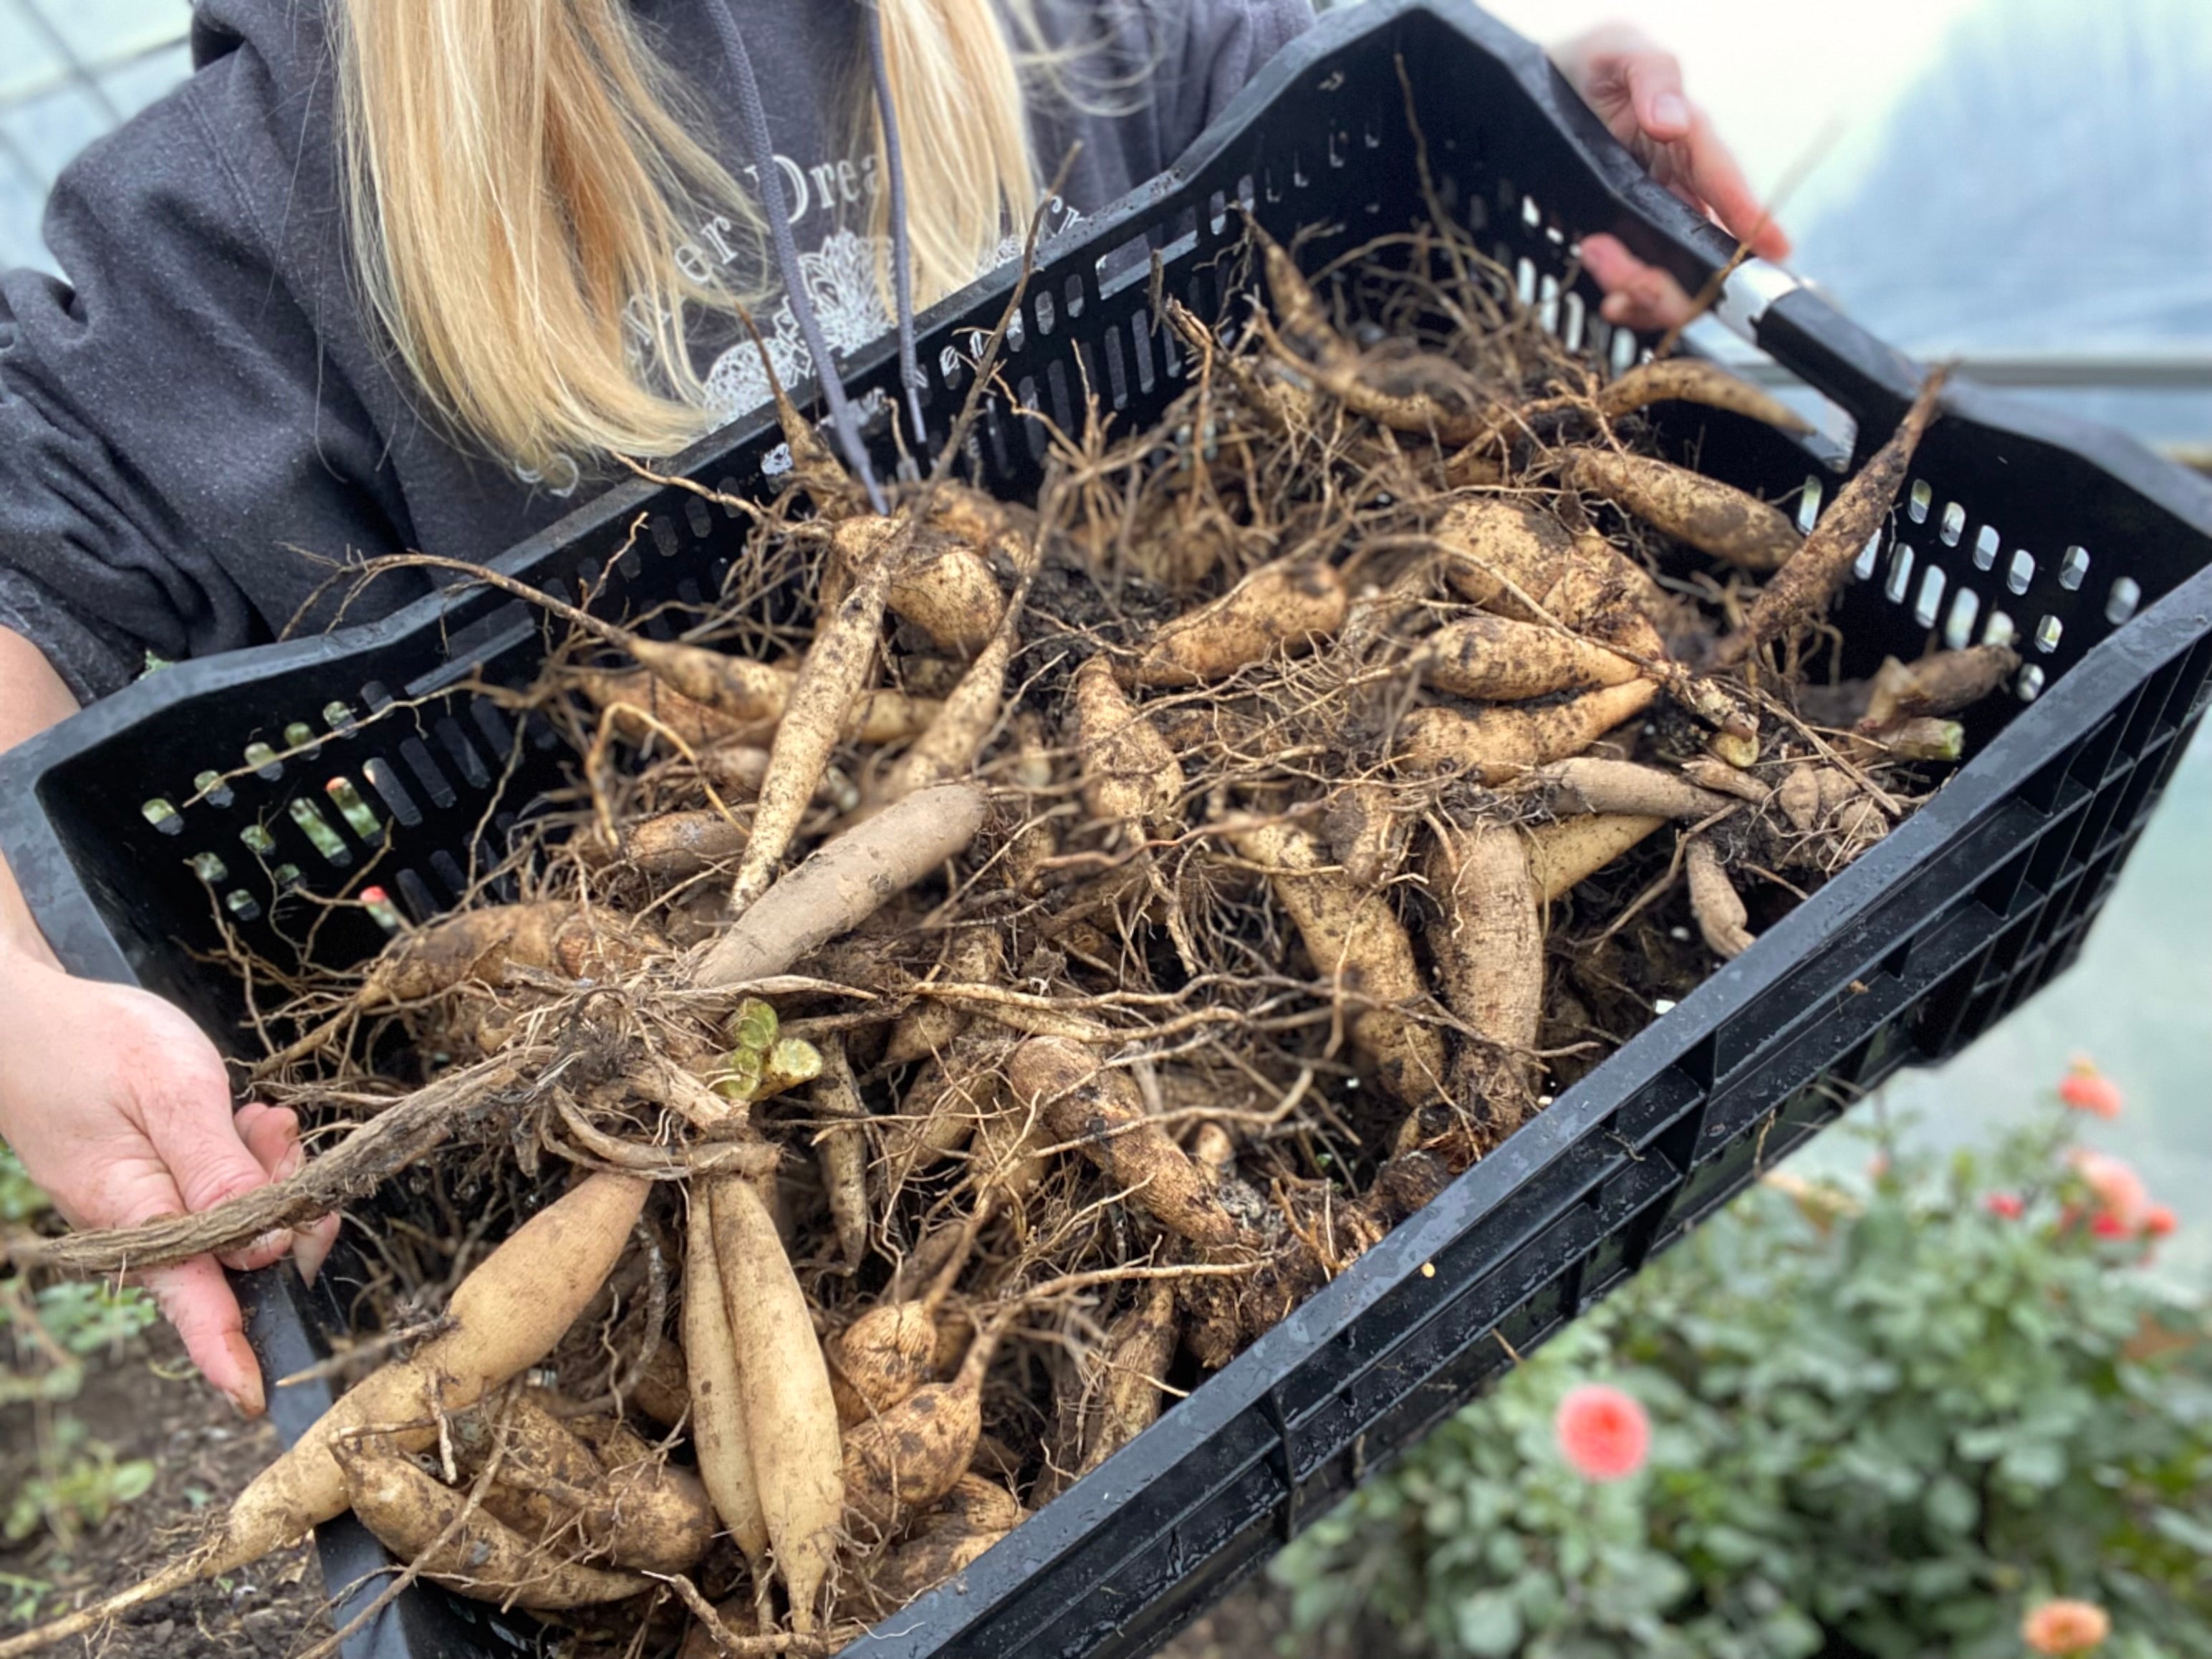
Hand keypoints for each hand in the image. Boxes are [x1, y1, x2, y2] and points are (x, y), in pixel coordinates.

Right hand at [0, 946, 338, 1414]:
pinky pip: (223, 1195)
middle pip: (241, 1257)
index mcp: (133, 1212)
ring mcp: (145, 1209)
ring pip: (242, 1222)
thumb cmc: (96, 1043)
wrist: (28, 1018)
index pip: (192, 1299)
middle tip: (279, 1136)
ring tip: (256, 1117)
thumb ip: (221, 1170)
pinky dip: (250, 1161)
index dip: (228, 1349)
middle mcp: (138, 1225)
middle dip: (288, 1210)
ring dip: (271, 1175)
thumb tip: (265, 1247)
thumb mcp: (173, 1090)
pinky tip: (247, 1120)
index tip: (256, 1399)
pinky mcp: (156, 1188)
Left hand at [1551, 24, 1790, 332]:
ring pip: (1672, 272)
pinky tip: (1608, 299)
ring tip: (1595, 256)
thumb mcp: (1617, 49)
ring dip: (1639, 286)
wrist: (1537, 89)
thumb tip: (1672, 120)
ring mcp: (1654, 214)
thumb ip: (1651, 75)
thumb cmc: (1591, 64)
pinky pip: (1639, 281)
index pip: (1725, 179)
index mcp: (1689, 138)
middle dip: (1674, 277)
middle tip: (1633, 280)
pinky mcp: (1625, 236)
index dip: (1748, 215)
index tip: (1776, 249)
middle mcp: (1680, 184)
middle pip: (1701, 245)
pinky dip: (1627, 299)